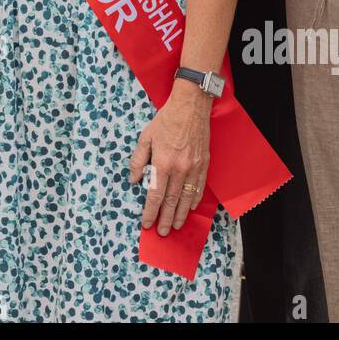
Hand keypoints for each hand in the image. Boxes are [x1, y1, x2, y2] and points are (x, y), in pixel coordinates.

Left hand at [129, 81, 210, 236]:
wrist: (191, 106)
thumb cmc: (166, 119)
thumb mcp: (145, 137)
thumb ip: (138, 160)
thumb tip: (134, 179)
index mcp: (162, 163)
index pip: (155, 195)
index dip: (150, 211)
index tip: (146, 224)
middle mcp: (179, 169)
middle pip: (172, 201)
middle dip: (166, 219)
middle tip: (162, 232)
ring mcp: (194, 167)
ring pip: (187, 198)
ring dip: (181, 214)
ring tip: (176, 226)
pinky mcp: (204, 164)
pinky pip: (199, 187)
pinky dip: (194, 200)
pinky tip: (191, 208)